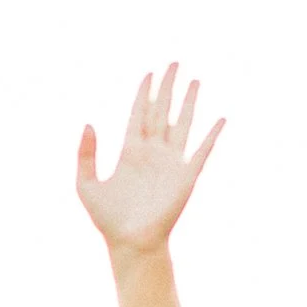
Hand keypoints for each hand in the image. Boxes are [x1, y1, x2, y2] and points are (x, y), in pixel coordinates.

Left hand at [76, 64, 224, 258]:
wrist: (131, 243)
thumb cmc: (108, 219)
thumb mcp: (87, 184)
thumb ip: (86, 154)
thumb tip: (88, 123)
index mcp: (130, 152)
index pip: (138, 114)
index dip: (144, 93)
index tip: (149, 73)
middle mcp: (152, 153)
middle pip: (161, 111)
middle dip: (167, 87)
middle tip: (174, 63)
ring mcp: (170, 163)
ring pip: (182, 124)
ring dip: (189, 102)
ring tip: (195, 81)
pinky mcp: (186, 177)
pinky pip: (202, 151)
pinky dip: (212, 135)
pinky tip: (220, 119)